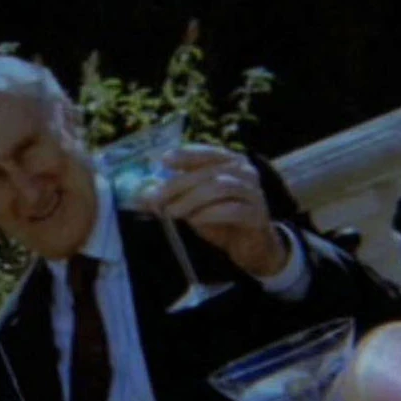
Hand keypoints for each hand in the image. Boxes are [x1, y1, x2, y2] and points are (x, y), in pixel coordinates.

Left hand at [143, 144, 288, 276]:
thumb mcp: (195, 206)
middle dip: (178, 184)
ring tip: (171, 212)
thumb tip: (144, 195)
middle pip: (208, 172)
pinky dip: (210, 214)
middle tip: (156, 198)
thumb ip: (176, 197)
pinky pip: (233, 210)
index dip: (186, 155)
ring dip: (191, 199)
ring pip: (220, 188)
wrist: (251, 247)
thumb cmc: (222, 221)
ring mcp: (254, 192)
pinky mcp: (256, 215)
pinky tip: (194, 221)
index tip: (163, 161)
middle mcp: (245, 172)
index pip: (207, 153)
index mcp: (231, 162)